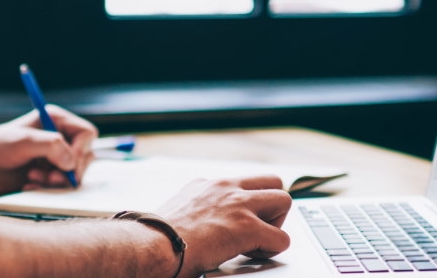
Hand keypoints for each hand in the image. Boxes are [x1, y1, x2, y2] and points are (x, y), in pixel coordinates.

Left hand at [0, 105, 97, 194]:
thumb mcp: (24, 141)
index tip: (68, 163)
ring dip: (58, 180)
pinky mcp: (50, 173)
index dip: (81, 149)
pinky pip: (63, 185)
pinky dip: (50, 188)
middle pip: (85, 155)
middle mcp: (60, 136)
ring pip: (75, 172)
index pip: (86, 133)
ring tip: (34, 179)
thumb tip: (72, 162)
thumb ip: (51, 146)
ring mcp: (56, 156)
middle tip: (51, 178)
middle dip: (69, 170)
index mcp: (56, 120)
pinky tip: (30, 185)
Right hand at [157, 175, 292, 277]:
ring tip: (259, 242)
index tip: (240, 221)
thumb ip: (197, 210)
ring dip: (277, 224)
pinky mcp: (246, 227)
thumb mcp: (178, 211)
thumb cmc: (157, 237)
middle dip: (272, 207)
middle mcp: (225, 187)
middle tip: (258, 229)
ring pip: (284, 200)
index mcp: (207, 184)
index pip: (243, 183)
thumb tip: (198, 228)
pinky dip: (273, 249)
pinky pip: (281, 238)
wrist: (152, 245)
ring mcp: (238, 204)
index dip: (248, 204)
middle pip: (272, 181)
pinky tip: (253, 256)